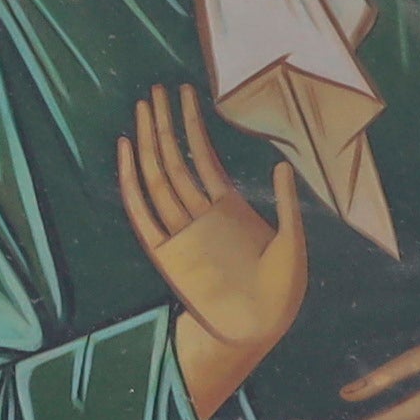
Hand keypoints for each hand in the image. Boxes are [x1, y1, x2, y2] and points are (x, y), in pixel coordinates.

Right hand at [111, 89, 307, 417]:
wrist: (258, 329)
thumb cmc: (282, 291)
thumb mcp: (293, 244)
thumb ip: (287, 207)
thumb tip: (282, 167)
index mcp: (228, 207)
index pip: (203, 155)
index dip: (192, 124)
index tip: (184, 93)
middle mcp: (200, 214)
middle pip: (174, 159)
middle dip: (164, 124)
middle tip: (154, 90)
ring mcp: (180, 231)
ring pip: (157, 176)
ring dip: (148, 143)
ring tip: (141, 110)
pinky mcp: (164, 253)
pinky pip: (141, 212)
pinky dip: (131, 181)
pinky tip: (127, 153)